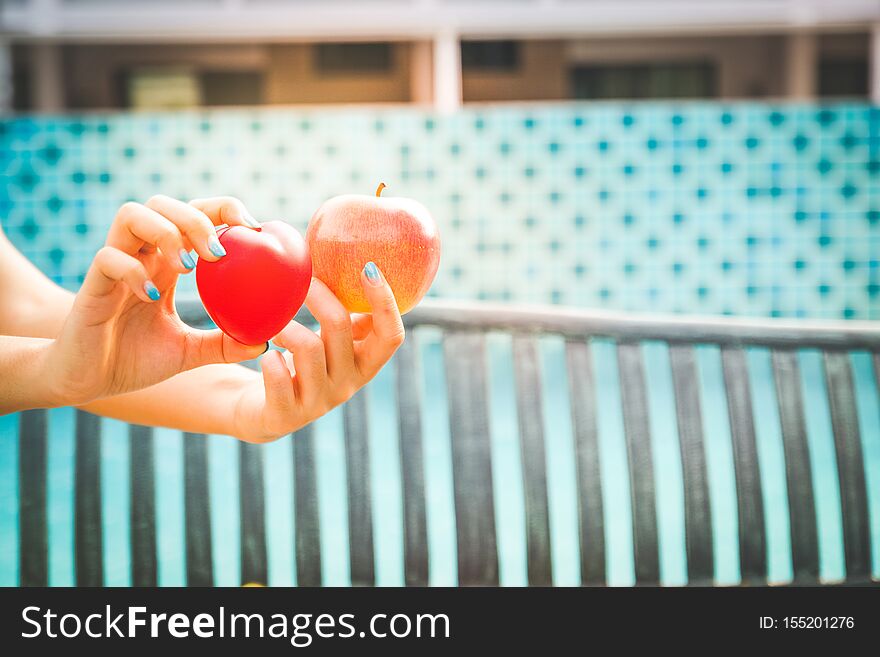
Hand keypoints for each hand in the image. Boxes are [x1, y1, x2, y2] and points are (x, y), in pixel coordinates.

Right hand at [44, 195, 267, 405]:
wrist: (88, 383)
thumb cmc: (135, 360)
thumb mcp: (189, 352)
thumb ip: (224, 344)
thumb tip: (264, 340)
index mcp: (165, 263)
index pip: (194, 214)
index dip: (223, 210)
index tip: (254, 228)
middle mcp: (140, 256)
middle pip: (163, 204)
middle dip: (196, 218)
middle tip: (217, 254)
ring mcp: (115, 267)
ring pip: (132, 214)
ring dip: (166, 232)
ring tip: (186, 266)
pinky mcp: (91, 286)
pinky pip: (108, 258)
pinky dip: (135, 270)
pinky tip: (153, 296)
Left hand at [231, 263, 404, 441]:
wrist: (261, 412)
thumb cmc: (299, 364)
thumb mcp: (329, 341)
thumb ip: (347, 316)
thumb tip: (359, 265)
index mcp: (364, 364)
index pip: (391, 336)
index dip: (385, 303)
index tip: (369, 267)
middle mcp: (348, 385)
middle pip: (340, 329)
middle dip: (318, 296)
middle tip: (301, 280)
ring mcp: (318, 403)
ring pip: (308, 348)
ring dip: (286, 326)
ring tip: (273, 325)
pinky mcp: (286, 415)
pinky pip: (278, 378)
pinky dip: (270, 360)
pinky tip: (266, 355)